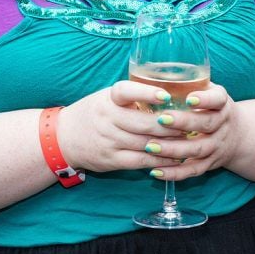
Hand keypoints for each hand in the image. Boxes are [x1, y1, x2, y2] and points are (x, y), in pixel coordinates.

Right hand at [56, 80, 238, 176]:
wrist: (63, 138)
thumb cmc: (93, 114)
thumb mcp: (106, 98)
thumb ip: (132, 96)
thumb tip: (170, 93)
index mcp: (107, 99)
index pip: (125, 92)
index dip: (146, 93)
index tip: (166, 96)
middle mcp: (107, 119)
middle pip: (144, 123)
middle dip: (171, 125)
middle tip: (191, 124)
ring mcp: (108, 140)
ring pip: (146, 144)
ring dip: (170, 144)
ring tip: (189, 141)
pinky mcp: (110, 159)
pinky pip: (140, 162)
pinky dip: (159, 160)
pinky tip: (174, 157)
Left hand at [145, 82, 239, 180]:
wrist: (238, 135)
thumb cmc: (211, 107)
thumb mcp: (209, 91)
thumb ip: (189, 84)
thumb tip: (151, 72)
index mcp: (221, 103)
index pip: (217, 100)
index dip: (204, 100)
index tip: (188, 98)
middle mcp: (222, 124)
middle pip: (206, 124)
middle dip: (183, 122)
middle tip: (160, 119)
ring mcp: (217, 146)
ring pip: (197, 149)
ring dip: (173, 149)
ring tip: (150, 145)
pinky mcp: (210, 164)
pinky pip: (192, 170)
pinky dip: (174, 173)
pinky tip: (155, 171)